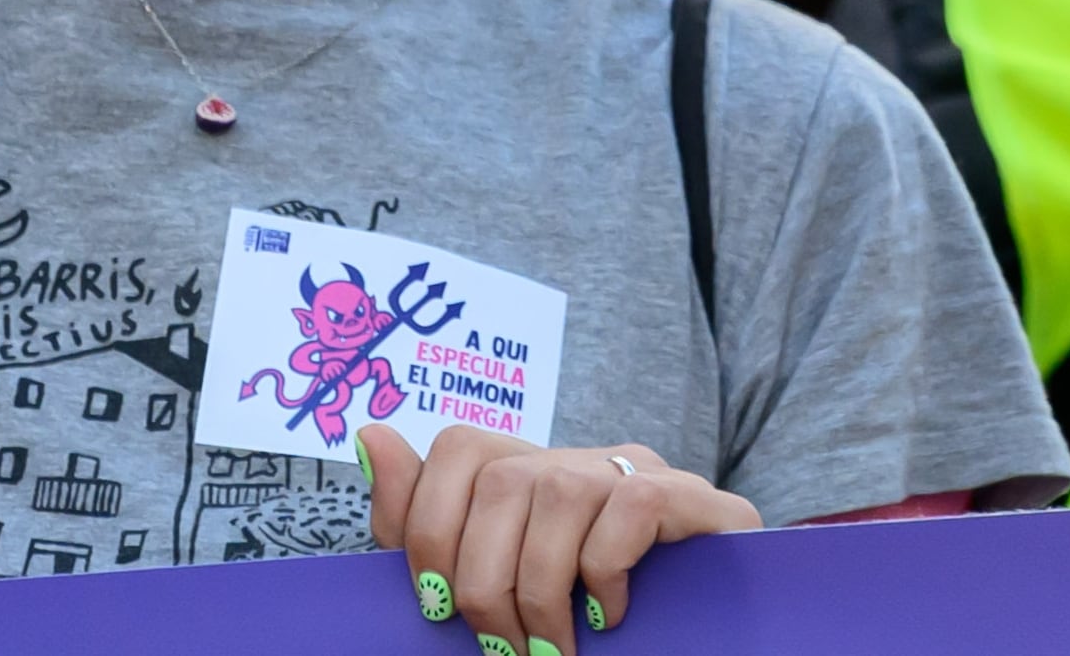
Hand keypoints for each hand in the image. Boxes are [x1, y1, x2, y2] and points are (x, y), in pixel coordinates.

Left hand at [362, 423, 756, 647]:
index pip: (459, 448)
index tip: (433, 606)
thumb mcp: (494, 582)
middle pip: (500, 481)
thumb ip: (427, 521)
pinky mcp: (686, 496)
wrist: (699, 635)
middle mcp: (580, 459)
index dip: (429, 523)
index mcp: (529, 474)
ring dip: (540, 591)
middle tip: (501, 651)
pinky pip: (625, 510)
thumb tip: (370, 435)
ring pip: (557, 494)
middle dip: (483, 582)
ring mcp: (635, 472)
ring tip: (551, 650)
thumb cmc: (581, 619)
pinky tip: (606, 617)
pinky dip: (603, 574)